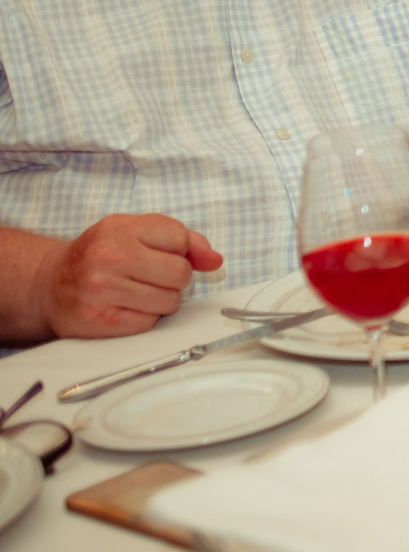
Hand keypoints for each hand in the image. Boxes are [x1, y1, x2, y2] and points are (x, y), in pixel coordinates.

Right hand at [39, 215, 222, 338]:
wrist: (49, 285)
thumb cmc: (101, 256)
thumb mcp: (137, 232)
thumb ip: (183, 239)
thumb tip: (215, 260)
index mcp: (119, 229)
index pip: (181, 238)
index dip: (180, 250)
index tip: (161, 253)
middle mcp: (108, 258)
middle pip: (180, 273)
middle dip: (175, 277)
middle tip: (151, 276)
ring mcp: (102, 291)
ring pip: (170, 301)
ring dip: (163, 300)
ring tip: (138, 292)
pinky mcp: (100, 322)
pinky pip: (150, 323)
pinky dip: (145, 318)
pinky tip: (127, 308)